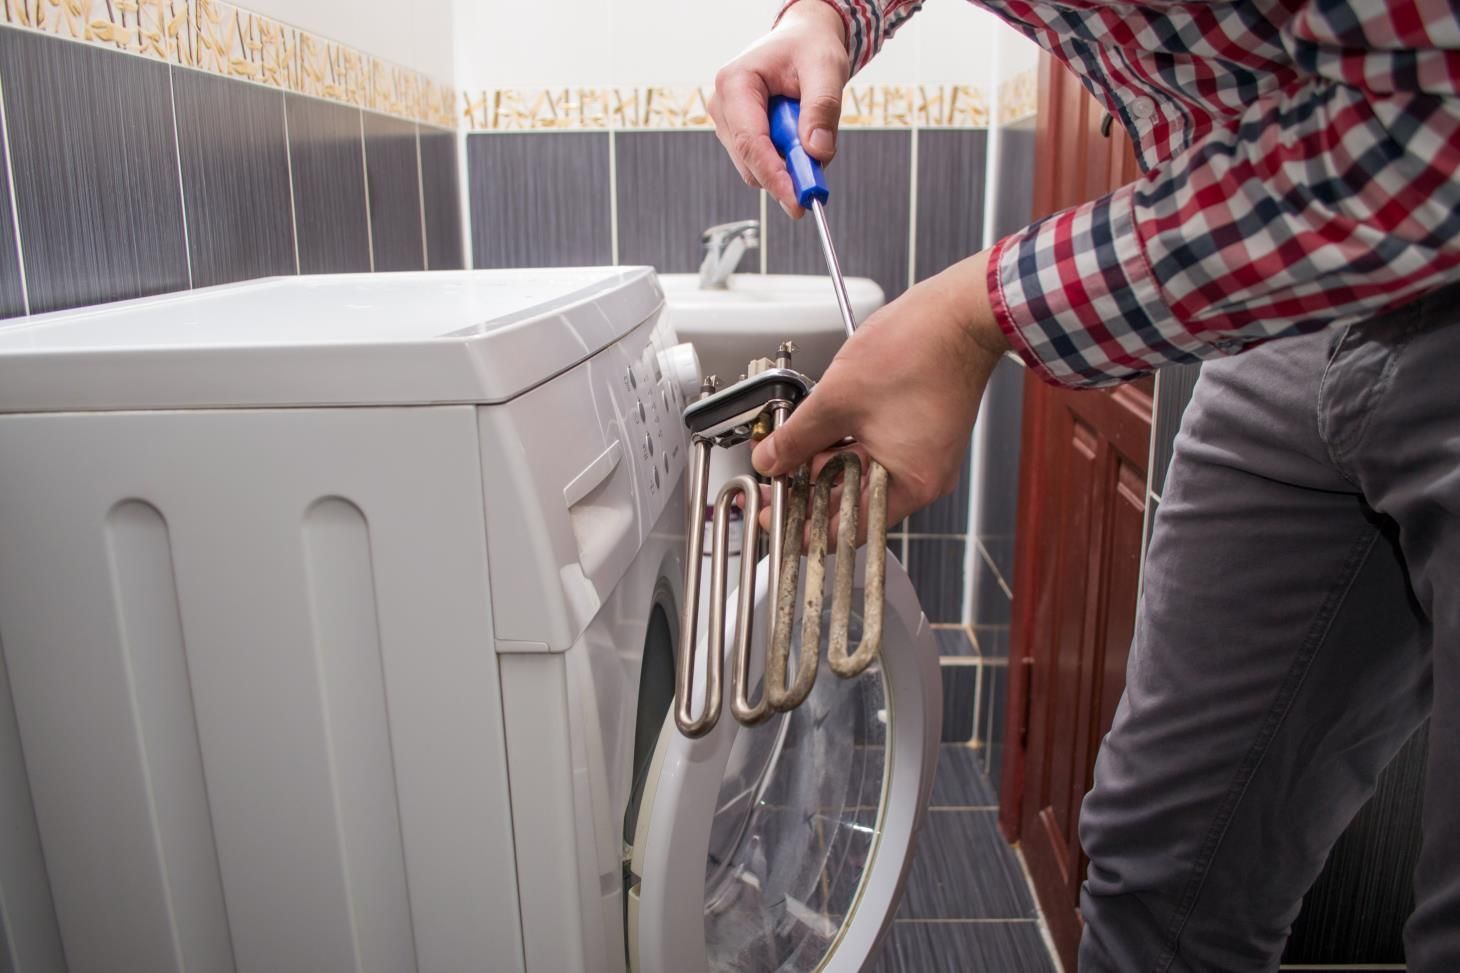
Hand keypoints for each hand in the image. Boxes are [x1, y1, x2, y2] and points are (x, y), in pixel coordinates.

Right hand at [708, 1, 849, 216]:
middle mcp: (723, 105)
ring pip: (755, 167)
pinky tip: (799, 137)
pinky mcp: (737, 134)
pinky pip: (761, 162)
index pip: (750, 143)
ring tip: (811, 132)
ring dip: (788, 164)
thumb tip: (817, 152)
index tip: (797, 201)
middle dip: (785, 174)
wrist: (802, 41)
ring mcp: (727, 122)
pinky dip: (785, 161)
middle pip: (750, 161)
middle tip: (820, 177)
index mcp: (735, 82)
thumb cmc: (809, 47)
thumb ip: (822, 108)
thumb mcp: (826, 68)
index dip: (774, 176)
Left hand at [751, 252, 1011, 542]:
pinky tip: (816, 429)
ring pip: (859, 473)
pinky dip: (844, 444)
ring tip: (787, 445)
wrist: (959, 313)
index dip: (802, 528)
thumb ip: (796, 438)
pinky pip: (874, 450)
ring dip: (822, 462)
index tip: (771, 519)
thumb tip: (770, 461)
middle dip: (807, 489)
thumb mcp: (837, 399)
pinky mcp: (920, 431)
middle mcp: (920, 477)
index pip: (847, 529)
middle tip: (770, 477)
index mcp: (908, 484)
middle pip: (851, 501)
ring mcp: (922, 454)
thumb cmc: (918, 351)